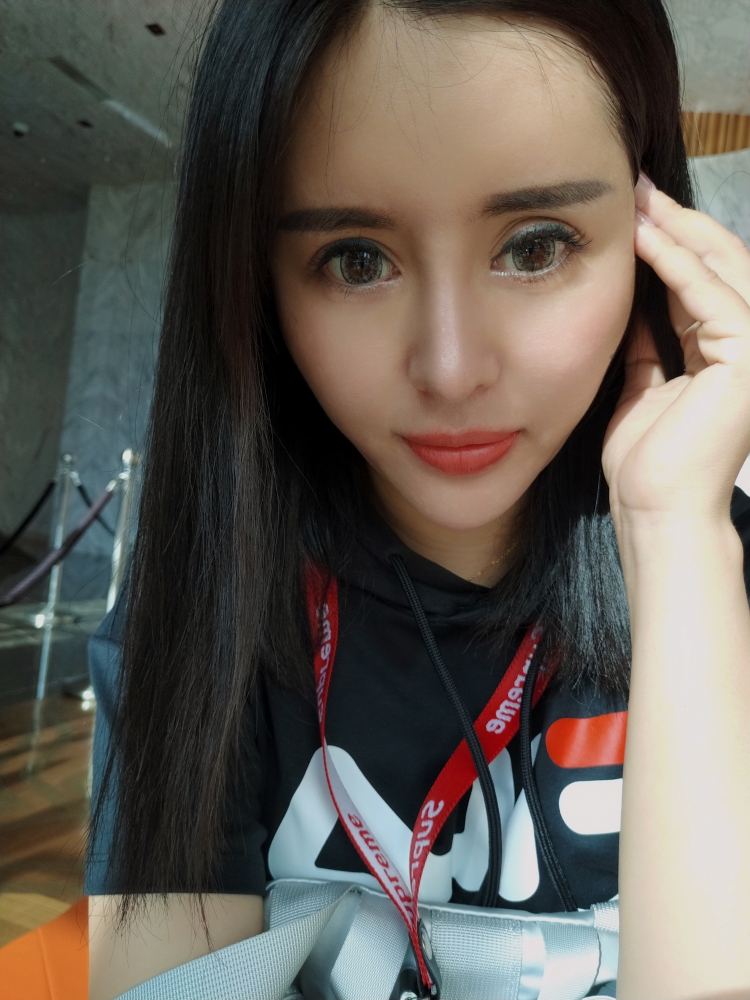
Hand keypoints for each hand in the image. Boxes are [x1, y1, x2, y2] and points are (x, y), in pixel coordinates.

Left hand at [602, 175, 749, 527]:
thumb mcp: (642, 390)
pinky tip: (644, 236)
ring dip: (677, 231)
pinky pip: (709, 296)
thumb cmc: (647, 464)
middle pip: (723, 265)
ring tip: (636, 199)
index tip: (634, 215)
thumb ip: (647, 348)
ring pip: (722, 270)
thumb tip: (633, 309)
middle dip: (679, 224)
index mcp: (728, 354)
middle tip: (636, 189)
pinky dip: (675, 263)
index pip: (705, 284)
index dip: (671, 246)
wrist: (655, 510)